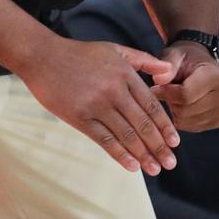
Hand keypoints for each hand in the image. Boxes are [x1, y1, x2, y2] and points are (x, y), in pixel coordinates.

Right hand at [19, 37, 180, 175]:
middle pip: (142, 123)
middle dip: (159, 146)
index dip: (165, 126)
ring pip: (126, 134)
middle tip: (170, 163)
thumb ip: (144, 60)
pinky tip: (131, 166)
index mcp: (125, 75)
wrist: (42, 57)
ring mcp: (96, 105)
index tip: (175, 143)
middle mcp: (114, 91)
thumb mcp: (115, 49)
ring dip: (143, 155)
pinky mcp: (79, 117)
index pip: (151, 106)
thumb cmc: (79, 53)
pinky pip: (103, 139)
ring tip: (155, 169)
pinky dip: (119, 154)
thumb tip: (168, 71)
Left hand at [154, 42, 218, 131]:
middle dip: (171, 102)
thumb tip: (158, 79)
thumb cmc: (186, 60)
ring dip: (175, 111)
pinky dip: (182, 119)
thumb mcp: (174, 55)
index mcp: (216, 74)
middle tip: (168, 91)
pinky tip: (183, 105)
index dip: (166, 93)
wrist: (201, 66)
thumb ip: (167, 66)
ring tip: (176, 96)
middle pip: (186, 110)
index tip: (155, 88)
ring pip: (187, 121)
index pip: (185, 94)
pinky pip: (191, 127)